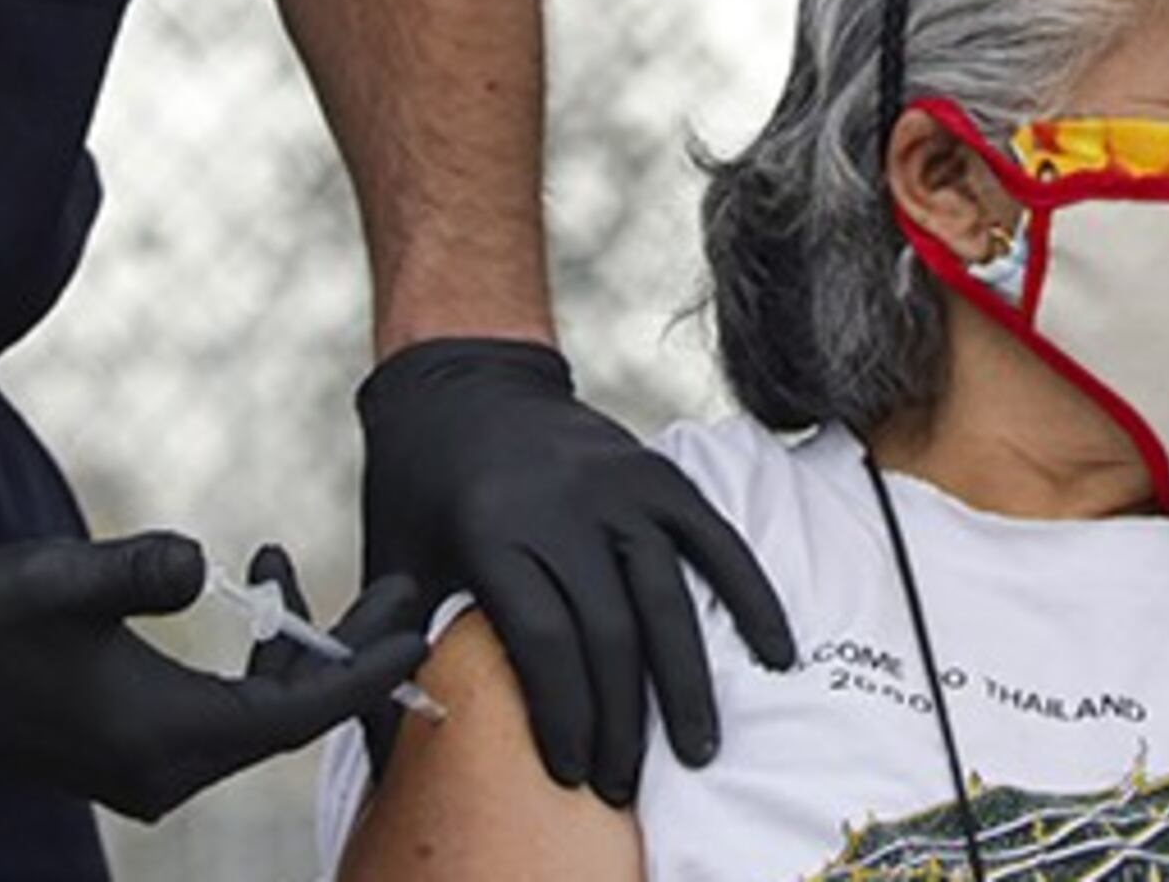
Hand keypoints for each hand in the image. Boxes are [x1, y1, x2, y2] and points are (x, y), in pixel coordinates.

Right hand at [0, 534, 424, 823]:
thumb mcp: (67, 581)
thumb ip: (142, 571)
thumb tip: (202, 567)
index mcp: (162, 742)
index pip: (292, 716)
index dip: (361, 674)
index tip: (417, 639)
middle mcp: (164, 770)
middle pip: (285, 715)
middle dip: (341, 652)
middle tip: (398, 591)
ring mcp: (145, 764)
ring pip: (252, 710)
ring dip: (287, 646)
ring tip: (284, 564)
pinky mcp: (129, 746)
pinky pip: (218, 708)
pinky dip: (243, 656)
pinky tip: (243, 592)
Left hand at [359, 339, 794, 803]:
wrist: (460, 384)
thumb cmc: (419, 490)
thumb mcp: (393, 563)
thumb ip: (402, 650)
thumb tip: (407, 757)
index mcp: (490, 530)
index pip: (543, 641)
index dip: (562, 714)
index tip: (569, 772)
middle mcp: (561, 505)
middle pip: (609, 631)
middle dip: (620, 720)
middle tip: (624, 785)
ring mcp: (617, 485)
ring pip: (666, 598)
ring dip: (684, 683)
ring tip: (696, 750)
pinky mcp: (656, 473)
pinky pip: (714, 541)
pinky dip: (749, 597)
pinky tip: (775, 652)